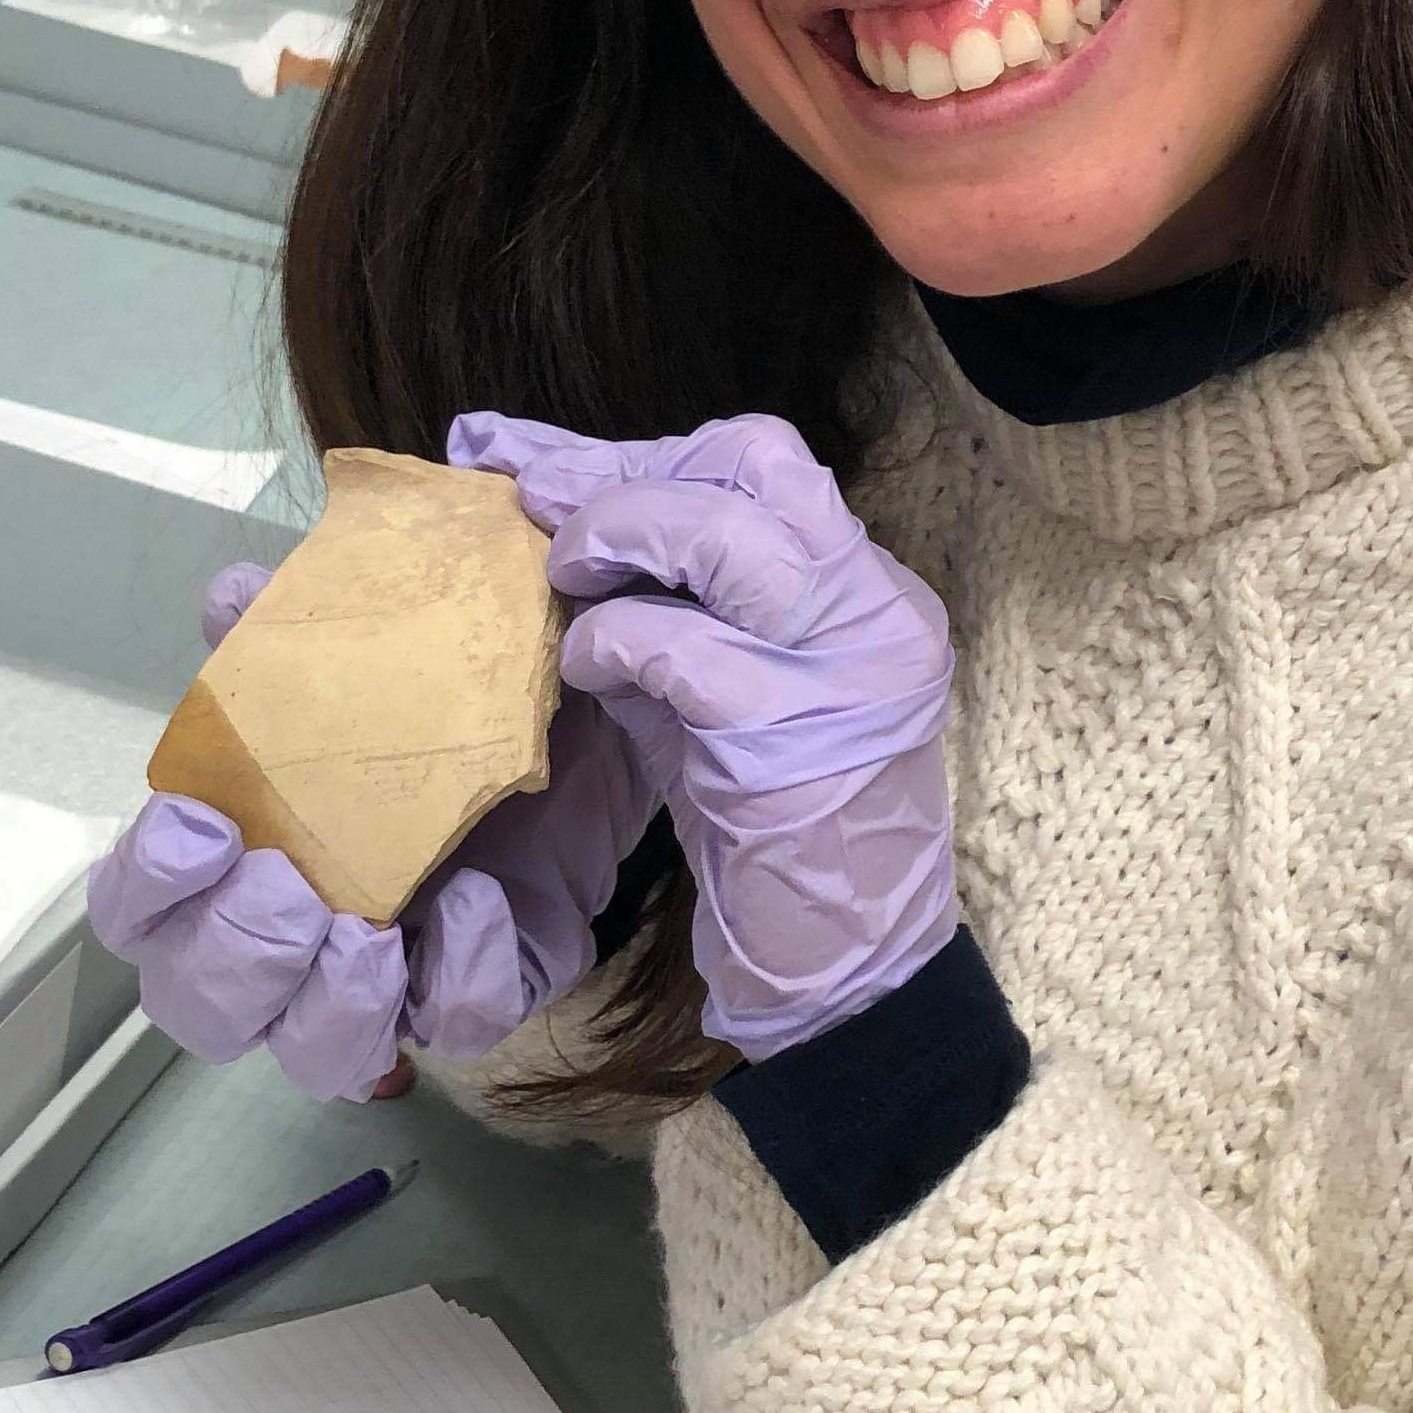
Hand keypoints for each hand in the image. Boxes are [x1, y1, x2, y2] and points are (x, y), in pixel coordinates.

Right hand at [86, 560, 654, 1098]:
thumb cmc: (443, 693)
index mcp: (239, 859)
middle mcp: (297, 939)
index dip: (147, 888)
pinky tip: (477, 898)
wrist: (584, 710)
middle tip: (287, 886)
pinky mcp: (484, 983)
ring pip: (316, 1054)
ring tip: (362, 931)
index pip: (139, 915)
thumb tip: (233, 596)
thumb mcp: (368, 645)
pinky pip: (452, 1021)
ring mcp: (389, 978)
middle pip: (203, 1008)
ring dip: (325, 1002)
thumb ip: (286, 629)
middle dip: (233, 956)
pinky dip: (455, 970)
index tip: (197, 825)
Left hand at [446, 410, 955, 1061]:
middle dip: (625, 471)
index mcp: (868, 590)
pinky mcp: (785, 734)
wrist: (843, 964)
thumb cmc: (775, 828)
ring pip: (719, 532)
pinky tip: (584, 673)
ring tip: (562, 579)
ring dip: (615, 536)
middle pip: (754, 460)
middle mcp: (872, 611)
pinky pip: (672, 647)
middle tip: (539, 503)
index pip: (765, 462)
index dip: (646, 448)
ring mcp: (841, 667)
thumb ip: (666, 604)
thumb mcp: (726, 689)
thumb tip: (550, 512)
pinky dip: (606, 644)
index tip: (546, 459)